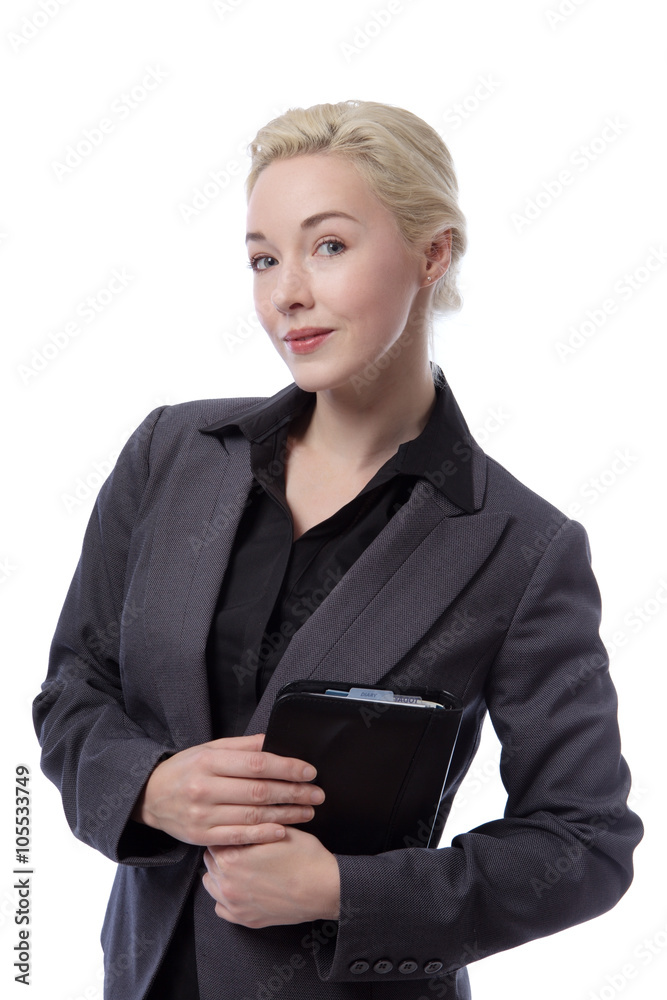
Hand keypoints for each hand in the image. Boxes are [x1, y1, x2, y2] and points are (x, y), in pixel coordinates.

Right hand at [131, 733, 323, 846]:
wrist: (150, 796)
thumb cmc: (186, 769)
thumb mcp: (209, 749)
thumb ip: (243, 746)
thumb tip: (275, 741)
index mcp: (210, 761)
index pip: (257, 764)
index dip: (287, 768)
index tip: (309, 771)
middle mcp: (205, 788)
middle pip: (259, 791)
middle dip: (293, 792)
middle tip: (317, 794)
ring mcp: (203, 815)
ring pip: (253, 815)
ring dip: (286, 814)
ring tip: (308, 811)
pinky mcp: (202, 836)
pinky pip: (239, 836)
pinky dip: (263, 834)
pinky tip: (283, 831)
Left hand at [202, 826, 340, 927]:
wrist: (324, 888)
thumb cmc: (305, 858)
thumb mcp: (278, 830)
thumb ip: (253, 826)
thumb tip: (241, 819)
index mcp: (231, 858)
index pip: (213, 840)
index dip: (227, 832)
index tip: (235, 832)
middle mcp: (227, 884)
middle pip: (209, 862)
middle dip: (221, 852)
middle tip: (240, 847)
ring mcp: (235, 905)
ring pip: (211, 885)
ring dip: (220, 874)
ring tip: (239, 867)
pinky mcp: (246, 920)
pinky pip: (221, 908)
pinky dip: (226, 898)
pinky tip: (240, 888)